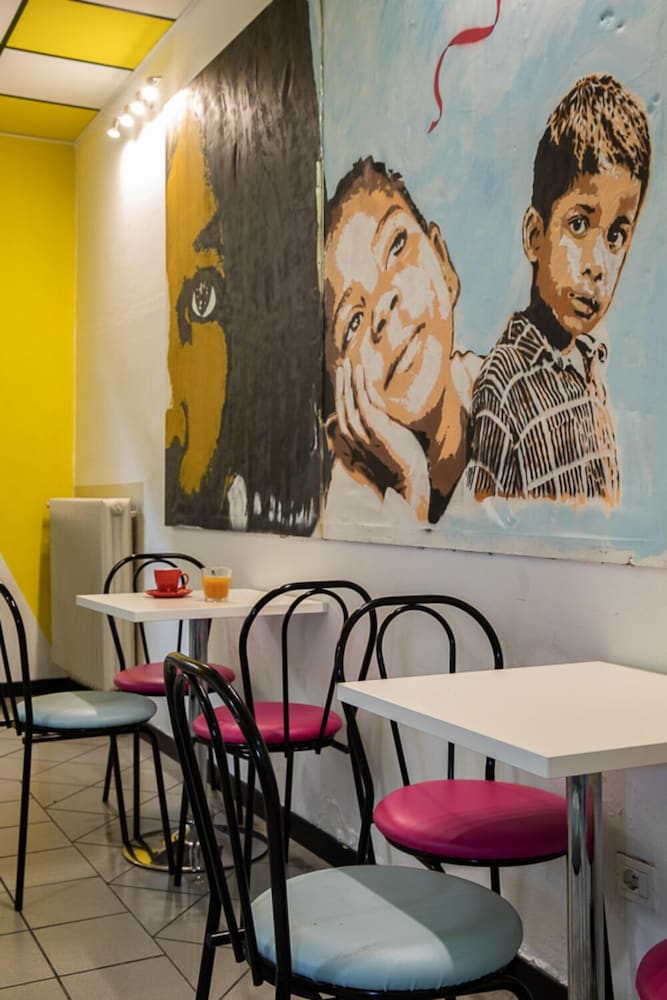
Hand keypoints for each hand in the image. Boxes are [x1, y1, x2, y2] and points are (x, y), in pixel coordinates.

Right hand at [329, 359, 429, 519]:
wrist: (407, 483)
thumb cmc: (398, 463)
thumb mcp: (385, 441)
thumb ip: (378, 426)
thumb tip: (377, 410)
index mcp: (354, 439)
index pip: (342, 411)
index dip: (343, 392)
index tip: (345, 375)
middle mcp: (354, 436)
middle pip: (342, 405)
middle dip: (342, 383)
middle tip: (343, 364)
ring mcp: (364, 435)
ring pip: (350, 403)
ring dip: (349, 382)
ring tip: (350, 364)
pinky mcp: (377, 432)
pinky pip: (365, 405)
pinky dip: (360, 388)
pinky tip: (361, 373)